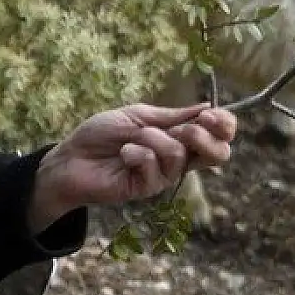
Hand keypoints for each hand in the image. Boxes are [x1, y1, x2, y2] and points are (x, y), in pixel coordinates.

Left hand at [27, 102, 237, 233]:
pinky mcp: (146, 189)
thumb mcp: (138, 116)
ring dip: (155, 139)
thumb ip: (172, 116)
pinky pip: (155, 167)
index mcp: (179, 138)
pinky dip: (137, 153)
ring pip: (180, 155)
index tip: (210, 113)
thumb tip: (207, 106)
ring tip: (132, 140)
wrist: (70, 158)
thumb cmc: (100, 135)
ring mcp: (163, 176)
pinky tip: (123, 154)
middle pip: (219, 154)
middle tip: (182, 128)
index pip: (219, 136)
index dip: (224, 125)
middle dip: (204, 135)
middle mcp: (176, 159)